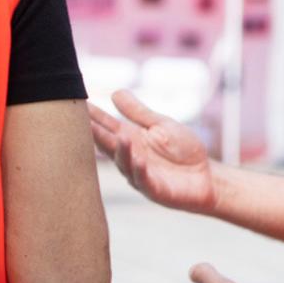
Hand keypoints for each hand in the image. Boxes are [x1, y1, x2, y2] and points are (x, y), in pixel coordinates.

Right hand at [89, 91, 216, 212]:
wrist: (208, 177)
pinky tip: (138, 159)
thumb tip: (114, 92)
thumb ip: (137, 112)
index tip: (75, 103)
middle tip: (81, 121)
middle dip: (95, 134)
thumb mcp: (160, 125)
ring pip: (124, 163)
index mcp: (129, 139)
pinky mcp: (155, 189)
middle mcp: (129, 157)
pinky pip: (144, 180)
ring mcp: (139, 174)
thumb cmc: (183, 151)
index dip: (91, 116)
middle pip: (108, 144)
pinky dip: (140, 170)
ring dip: (121, 150)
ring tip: (119, 135)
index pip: (105, 126)